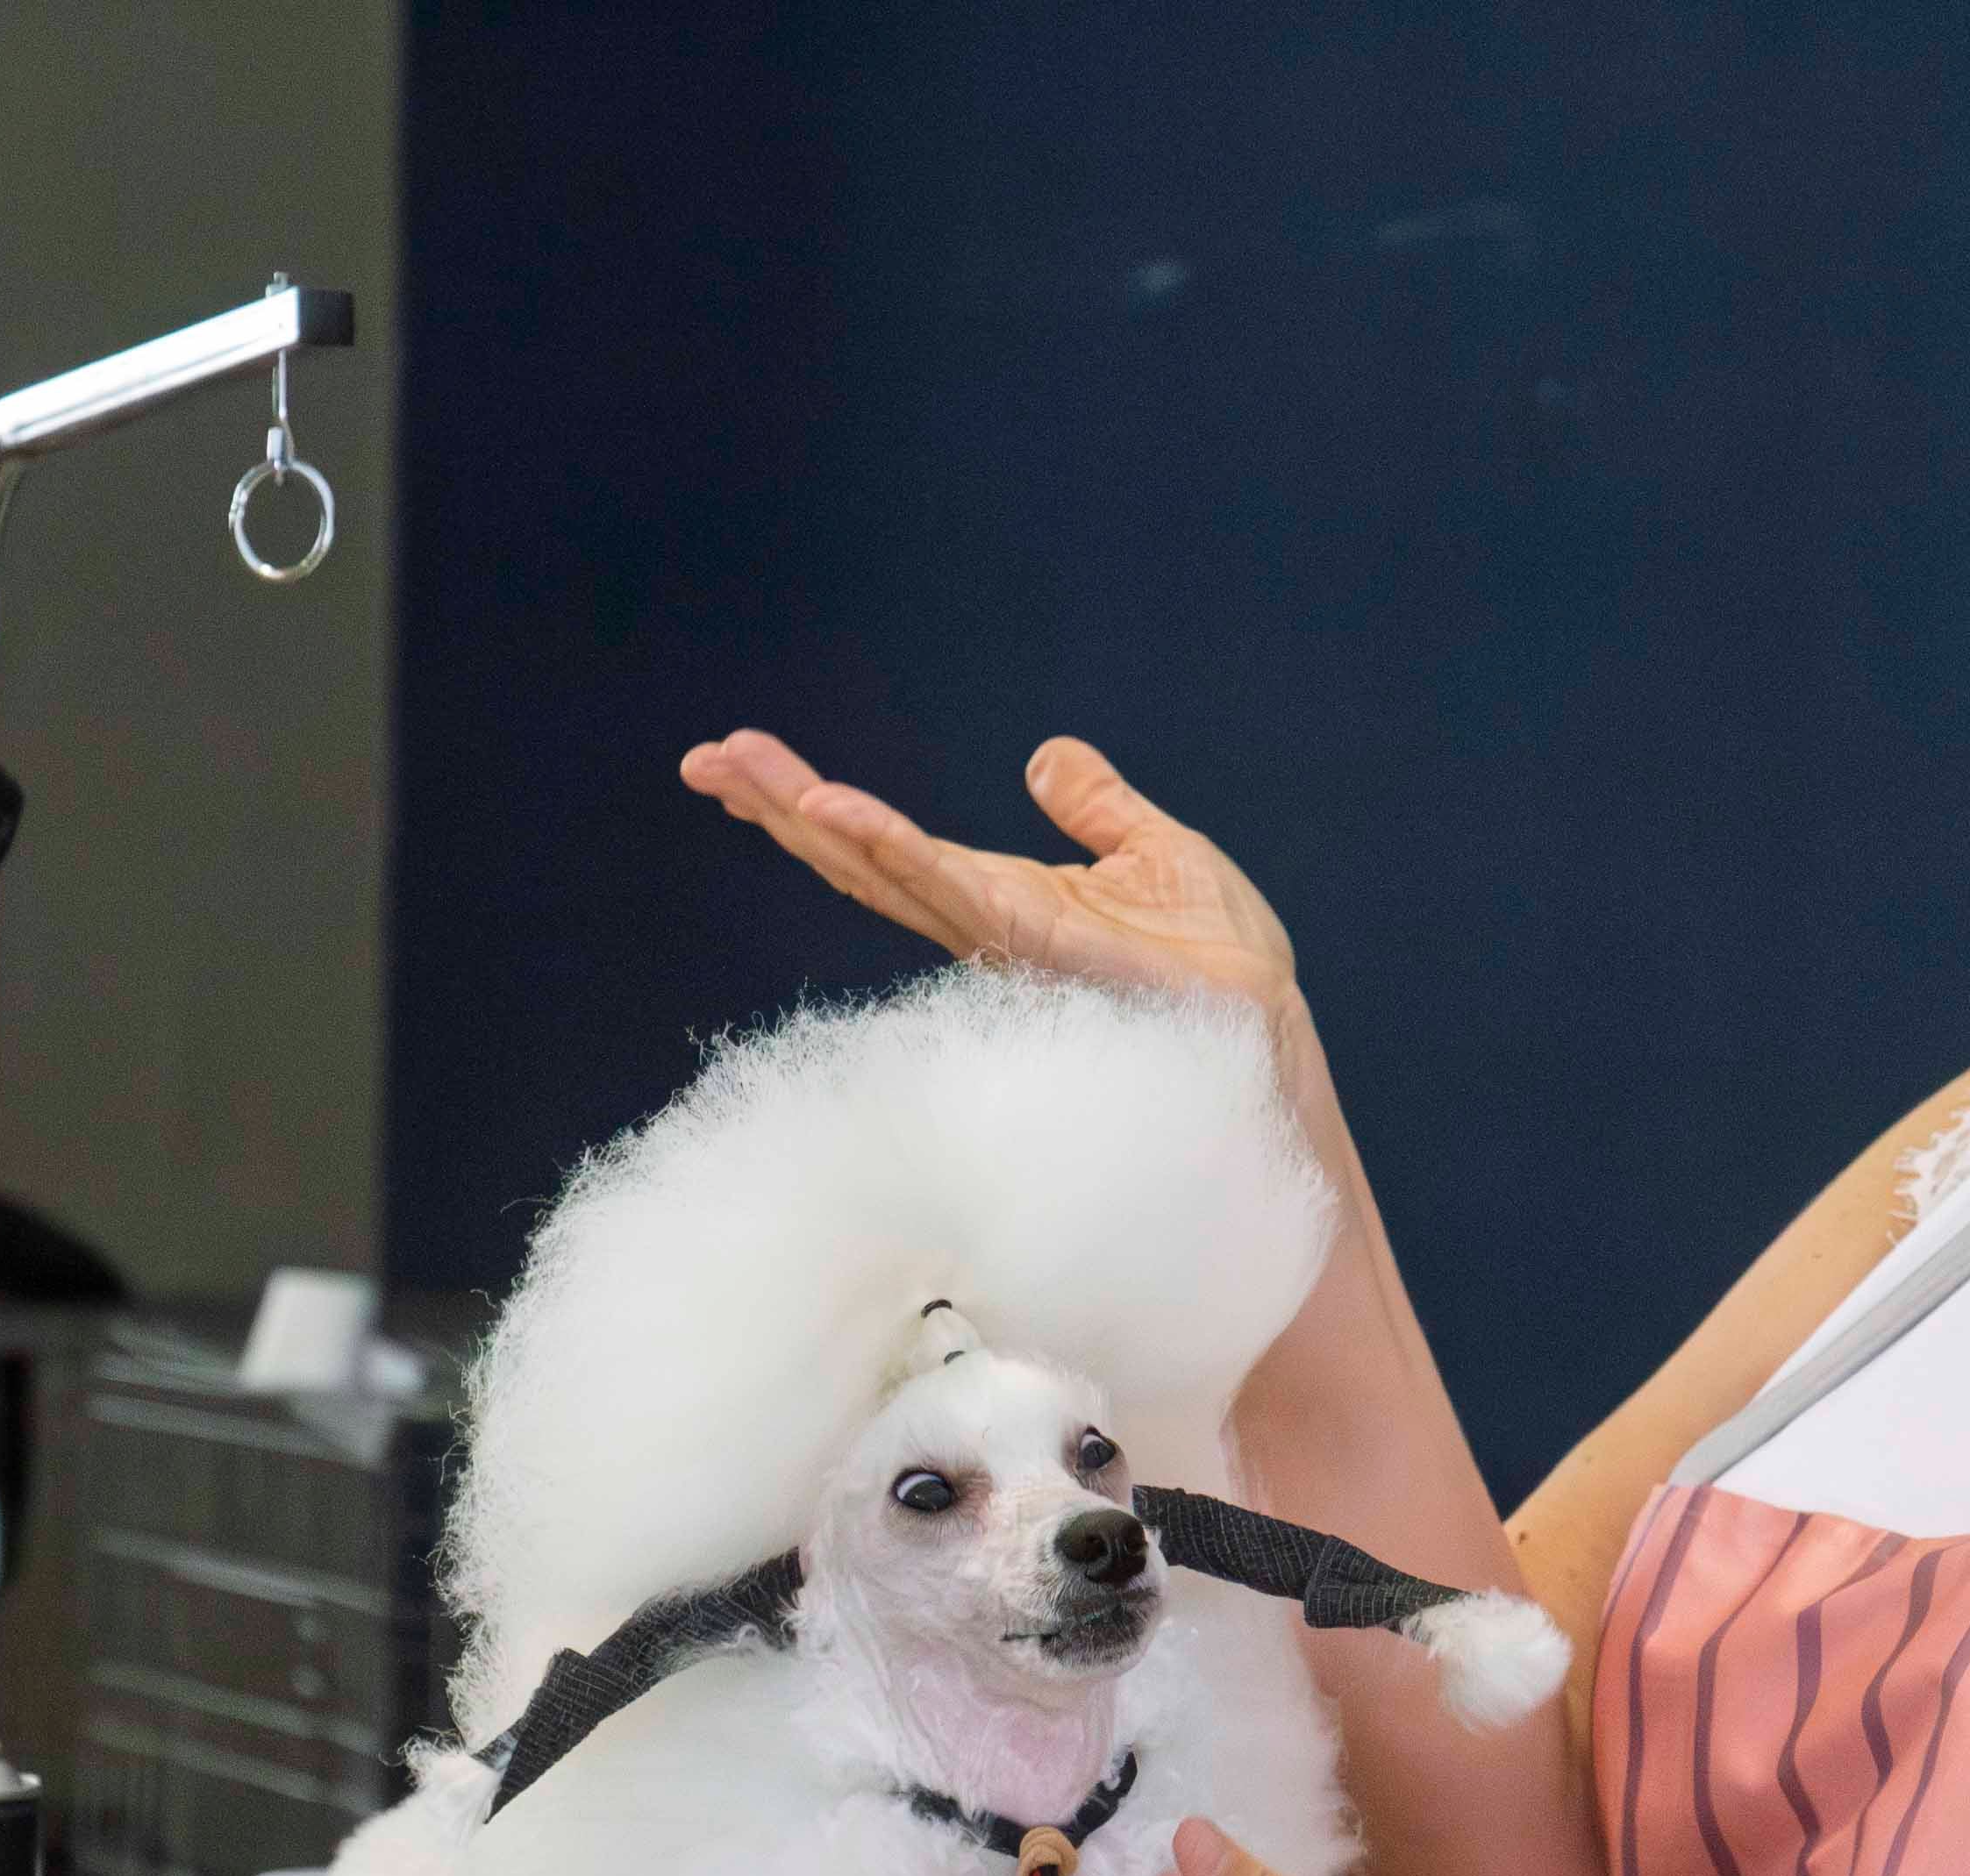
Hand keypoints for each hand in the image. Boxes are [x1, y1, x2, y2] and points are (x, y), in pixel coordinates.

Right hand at [679, 729, 1302, 1017]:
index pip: (887, 849)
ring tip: (742, 773)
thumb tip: (1046, 758)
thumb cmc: (1218, 959)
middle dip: (778, 809)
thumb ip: (1098, 807)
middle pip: (860, 859)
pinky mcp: (1038, 945)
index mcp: (999, 901)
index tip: (741, 764)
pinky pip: (947, 889)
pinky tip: (833, 815)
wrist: (1265, 1023)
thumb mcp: (1155, 852)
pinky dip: (888, 850)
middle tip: (704, 760)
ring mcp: (1003, 939)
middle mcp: (983, 925)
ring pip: (884, 871)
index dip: (812, 808)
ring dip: (811, 819)